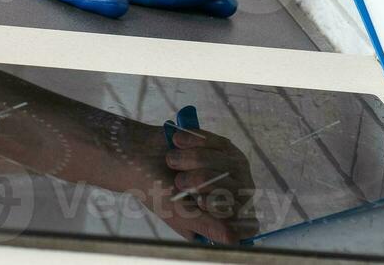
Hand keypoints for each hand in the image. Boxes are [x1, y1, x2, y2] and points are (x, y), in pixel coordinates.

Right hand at [156, 124, 260, 243]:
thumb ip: (207, 226)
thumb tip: (234, 239)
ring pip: (228, 165)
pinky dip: (193, 142)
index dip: (224, 211)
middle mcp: (231, 198)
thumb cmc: (155, 189)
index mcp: (220, 222)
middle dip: (199, 181)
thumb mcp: (178, 213)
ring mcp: (230, 172)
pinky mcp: (223, 148)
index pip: (245, 225)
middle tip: (177, 181)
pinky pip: (219, 144)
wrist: (138, 153)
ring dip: (192, 160)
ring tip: (172, 161)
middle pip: (236, 191)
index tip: (199, 202)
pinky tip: (178, 144)